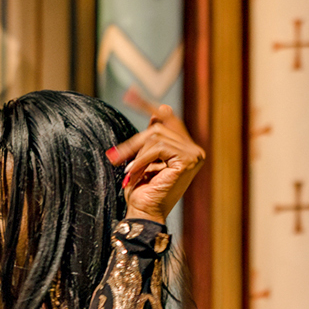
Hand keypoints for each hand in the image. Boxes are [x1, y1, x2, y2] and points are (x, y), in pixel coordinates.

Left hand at [107, 104, 203, 223]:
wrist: (143, 213)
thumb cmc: (140, 192)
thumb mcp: (142, 160)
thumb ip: (150, 140)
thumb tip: (155, 113)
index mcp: (185, 149)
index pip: (170, 121)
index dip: (151, 108)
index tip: (131, 95)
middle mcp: (194, 150)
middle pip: (159, 128)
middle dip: (134, 143)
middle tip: (115, 158)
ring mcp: (194, 154)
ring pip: (156, 137)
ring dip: (137, 155)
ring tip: (129, 174)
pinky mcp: (188, 160)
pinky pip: (158, 148)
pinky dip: (141, 160)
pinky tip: (134, 174)